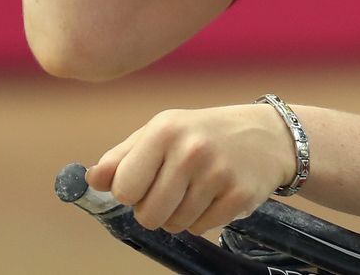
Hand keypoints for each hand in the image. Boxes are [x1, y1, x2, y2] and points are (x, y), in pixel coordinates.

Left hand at [87, 104, 295, 233]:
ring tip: (196, 190)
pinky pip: (202, 228)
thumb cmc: (204, 133)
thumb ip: (123, 156)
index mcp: (165, 131)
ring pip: (174, 225)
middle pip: (147, 214)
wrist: (268, 135)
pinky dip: (204, 219)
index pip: (123, 187)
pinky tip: (216, 195)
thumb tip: (91, 180)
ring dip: (180, 215)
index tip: (145, 182)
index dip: (131, 192)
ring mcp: (217, 173)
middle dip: (154, 210)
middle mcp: (191, 150)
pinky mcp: (239, 195)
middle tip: (172, 190)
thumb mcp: (164, 131)